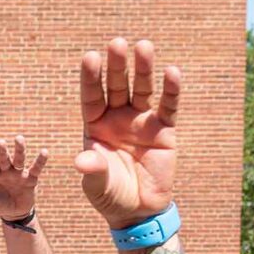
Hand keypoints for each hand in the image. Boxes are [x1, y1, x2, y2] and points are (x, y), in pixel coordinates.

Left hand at [0, 135, 49, 220]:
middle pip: (4, 158)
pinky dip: (40, 161)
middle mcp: (6, 170)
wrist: (15, 212)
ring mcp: (18, 172)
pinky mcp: (31, 178)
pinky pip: (36, 168)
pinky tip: (44, 152)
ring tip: (19, 138)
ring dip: (19, 149)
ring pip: (19, 158)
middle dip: (2, 151)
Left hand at [75, 38, 182, 226]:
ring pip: (142, 88)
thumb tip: (81, 160)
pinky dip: (171, 89)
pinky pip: (168, 106)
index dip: (91, 77)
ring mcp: (141, 120)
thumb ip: (93, 170)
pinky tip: (172, 71)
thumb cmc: (111, 195)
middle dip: (117, 65)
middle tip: (117, 42)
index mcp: (95, 124)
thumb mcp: (97, 185)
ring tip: (144, 45)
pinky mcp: (164, 129)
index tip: (90, 57)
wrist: (138, 211)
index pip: (92, 96)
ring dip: (143, 68)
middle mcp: (117, 117)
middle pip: (117, 85)